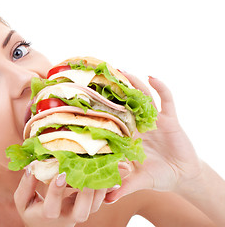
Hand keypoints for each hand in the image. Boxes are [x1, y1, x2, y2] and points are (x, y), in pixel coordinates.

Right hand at [14, 170, 108, 226]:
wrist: (47, 225)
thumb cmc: (33, 210)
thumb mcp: (23, 200)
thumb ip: (26, 185)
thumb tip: (32, 165)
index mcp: (47, 215)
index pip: (51, 208)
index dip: (56, 191)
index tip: (60, 174)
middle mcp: (66, 216)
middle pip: (81, 213)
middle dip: (85, 195)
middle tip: (87, 175)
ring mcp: (80, 212)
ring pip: (94, 206)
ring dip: (99, 189)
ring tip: (99, 169)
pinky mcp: (88, 206)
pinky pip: (100, 199)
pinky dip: (105, 186)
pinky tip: (108, 172)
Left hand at [105, 74, 202, 202]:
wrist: (183, 175)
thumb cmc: (159, 176)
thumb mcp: (141, 181)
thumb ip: (125, 188)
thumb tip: (108, 200)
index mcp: (128, 138)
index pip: (112, 121)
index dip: (101, 111)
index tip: (86, 101)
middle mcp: (138, 126)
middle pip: (124, 105)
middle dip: (114, 91)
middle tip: (100, 75)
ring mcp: (153, 121)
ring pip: (143, 99)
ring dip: (134, 84)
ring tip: (122, 70)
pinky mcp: (170, 119)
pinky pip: (166, 100)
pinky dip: (161, 88)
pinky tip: (151, 77)